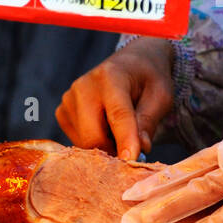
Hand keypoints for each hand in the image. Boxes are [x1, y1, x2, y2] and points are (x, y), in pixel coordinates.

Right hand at [56, 39, 173, 160]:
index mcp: (111, 77)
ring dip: (105, 146)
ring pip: (84, 142)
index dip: (125, 139)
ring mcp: (68, 99)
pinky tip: (106, 128)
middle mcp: (83, 87)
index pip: (117, 115)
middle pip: (93, 135)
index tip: (131, 160)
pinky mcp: (61, 112)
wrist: (131, 62)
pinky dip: (94, 142)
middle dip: (114, 150)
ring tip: (120, 132)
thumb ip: (149, 121)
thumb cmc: (148, 79)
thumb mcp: (160, 96)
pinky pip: (77, 140)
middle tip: (133, 151)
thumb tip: (139, 149)